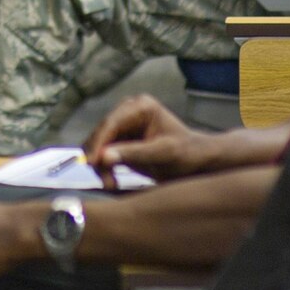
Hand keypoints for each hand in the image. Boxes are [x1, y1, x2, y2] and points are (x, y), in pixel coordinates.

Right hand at [83, 95, 215, 181]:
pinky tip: (111, 179)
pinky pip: (104, 151)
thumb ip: (134, 154)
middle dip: (98, 156)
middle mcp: (128, 110)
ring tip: (110, 183)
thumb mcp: (162, 154)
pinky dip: (104, 166)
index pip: (111, 123)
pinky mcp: (121, 139)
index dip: (98, 143)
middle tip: (104, 181)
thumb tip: (103, 157)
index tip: (92, 163)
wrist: (197, 161)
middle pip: (101, 133)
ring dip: (100, 164)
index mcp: (140, 106)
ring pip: (99, 143)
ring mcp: (123, 124)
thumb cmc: (186, 154)